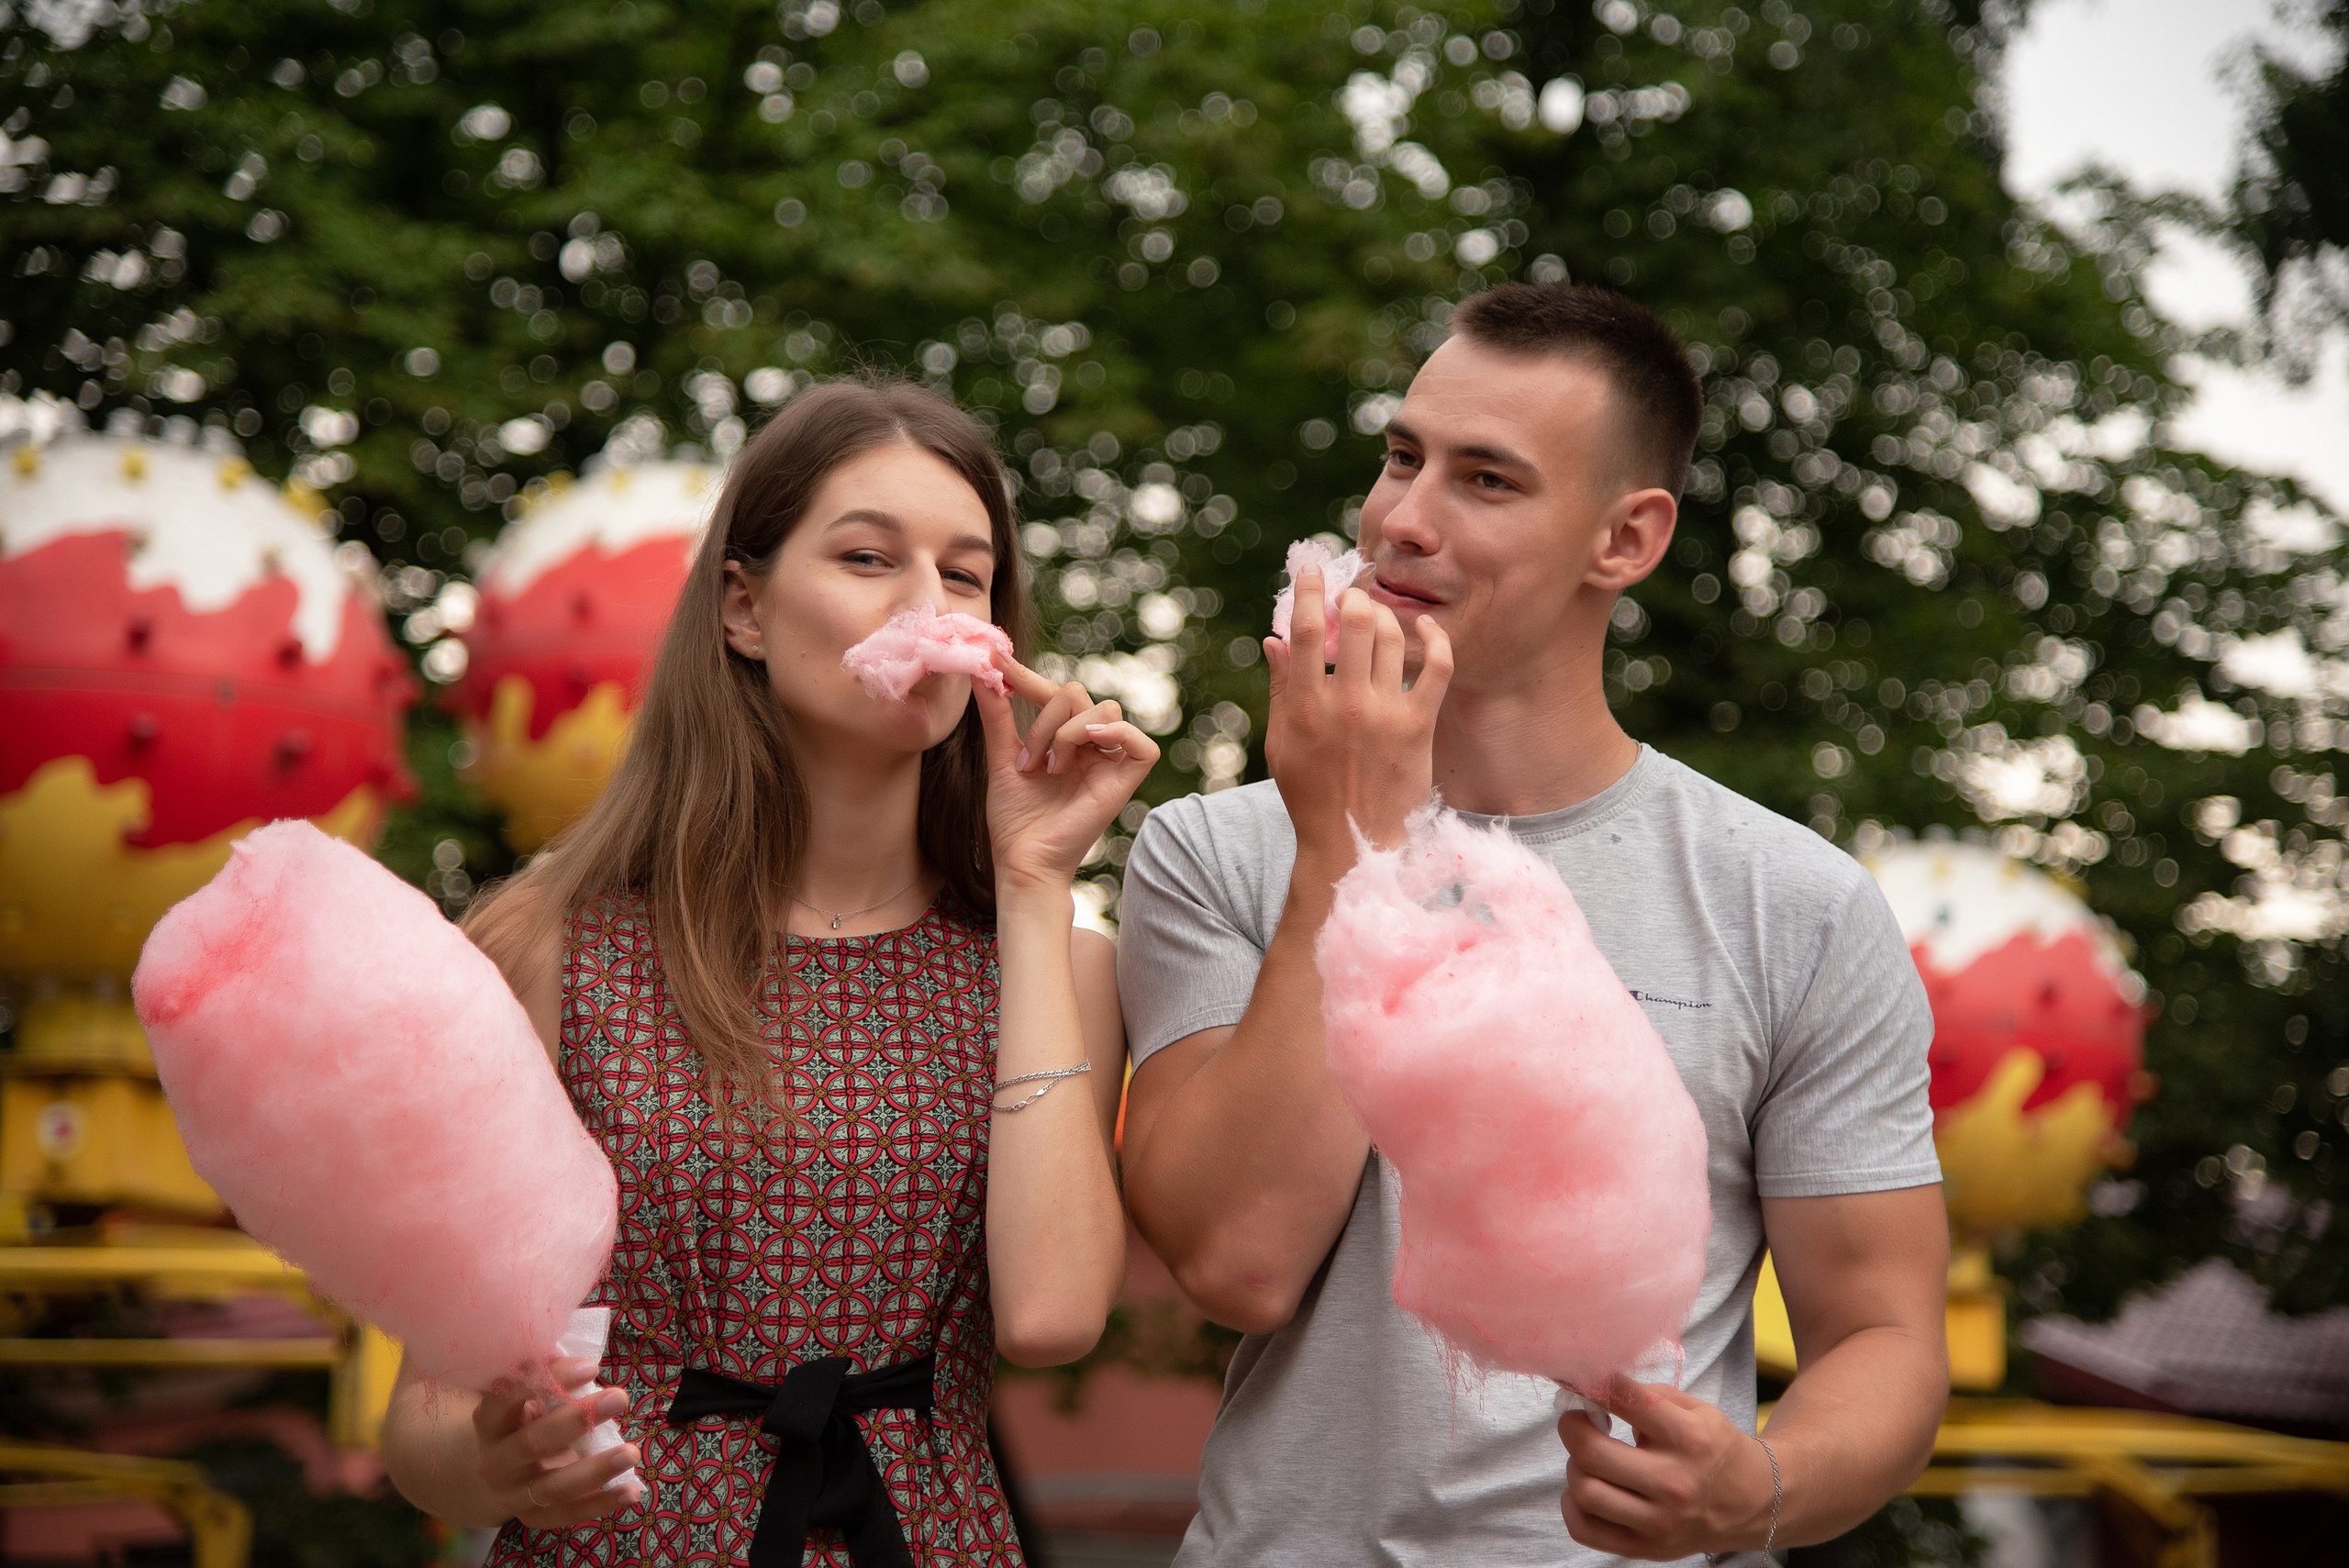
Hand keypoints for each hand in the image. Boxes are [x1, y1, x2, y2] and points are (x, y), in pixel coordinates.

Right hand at [472, 1358, 644, 1526]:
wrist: (495, 1471)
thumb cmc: (523, 1419)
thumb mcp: (526, 1396)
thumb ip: (547, 1379)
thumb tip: (583, 1358)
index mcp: (489, 1421)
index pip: (507, 1398)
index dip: (547, 1381)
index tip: (590, 1367)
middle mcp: (495, 1461)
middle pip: (532, 1443)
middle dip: (577, 1420)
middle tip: (619, 1397)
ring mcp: (513, 1494)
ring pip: (552, 1487)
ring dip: (595, 1470)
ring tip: (631, 1452)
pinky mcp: (533, 1516)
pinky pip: (568, 1515)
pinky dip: (601, 1505)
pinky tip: (632, 1491)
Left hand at [979, 655, 1159, 891]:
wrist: (1021, 861)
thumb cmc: (1013, 819)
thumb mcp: (1001, 757)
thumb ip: (997, 714)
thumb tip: (980, 670)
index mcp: (1065, 740)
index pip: (1054, 693)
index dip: (1027, 677)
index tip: (995, 662)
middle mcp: (1091, 747)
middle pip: (1079, 694)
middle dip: (1046, 720)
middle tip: (1029, 762)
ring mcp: (1110, 763)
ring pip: (1103, 711)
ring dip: (1067, 733)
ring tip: (1050, 769)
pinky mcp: (1126, 783)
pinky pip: (1141, 745)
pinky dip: (1116, 735)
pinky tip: (1087, 745)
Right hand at [1263, 568, 1452, 860]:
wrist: (1352, 843)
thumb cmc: (1310, 794)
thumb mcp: (1281, 743)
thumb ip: (1281, 688)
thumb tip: (1276, 638)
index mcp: (1306, 707)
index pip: (1308, 631)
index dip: (1310, 591)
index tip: (1312, 571)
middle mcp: (1346, 705)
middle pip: (1357, 623)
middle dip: (1353, 597)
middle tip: (1351, 597)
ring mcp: (1386, 715)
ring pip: (1393, 637)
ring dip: (1385, 614)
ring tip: (1378, 614)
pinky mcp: (1419, 728)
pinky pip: (1438, 668)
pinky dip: (1436, 639)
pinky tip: (1427, 627)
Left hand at [1556, 1375, 1775, 1559]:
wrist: (1752, 1502)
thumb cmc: (1715, 1448)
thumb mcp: (1697, 1409)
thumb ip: (1648, 1395)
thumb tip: (1594, 1387)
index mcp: (1689, 1438)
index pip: (1624, 1400)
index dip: (1591, 1383)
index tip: (1578, 1378)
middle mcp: (1674, 1483)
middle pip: (1590, 1452)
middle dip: (1571, 1427)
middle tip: (1576, 1420)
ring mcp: (1659, 1522)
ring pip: (1584, 1492)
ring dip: (1574, 1467)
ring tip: (1588, 1459)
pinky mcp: (1646, 1548)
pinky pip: (1583, 1529)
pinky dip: (1572, 1505)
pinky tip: (1589, 1487)